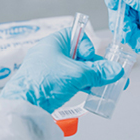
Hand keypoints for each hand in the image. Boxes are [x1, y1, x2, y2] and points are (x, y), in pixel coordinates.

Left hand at [0, 29, 123, 113]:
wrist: (24, 105)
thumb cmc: (44, 82)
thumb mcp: (77, 74)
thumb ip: (98, 72)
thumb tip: (115, 71)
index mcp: (54, 43)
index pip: (76, 35)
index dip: (87, 45)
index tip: (92, 57)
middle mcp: (51, 54)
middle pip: (80, 55)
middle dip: (96, 66)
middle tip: (110, 74)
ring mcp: (50, 70)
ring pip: (77, 70)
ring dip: (92, 78)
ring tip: (108, 86)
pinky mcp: (50, 85)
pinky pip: (71, 82)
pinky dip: (83, 86)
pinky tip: (95, 93)